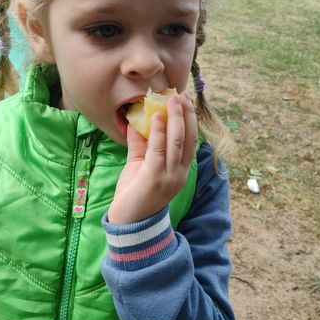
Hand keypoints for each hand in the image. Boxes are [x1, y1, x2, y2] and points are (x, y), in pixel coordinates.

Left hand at [109, 91, 196, 223]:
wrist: (128, 224)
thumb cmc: (134, 195)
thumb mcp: (139, 165)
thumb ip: (140, 145)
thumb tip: (137, 122)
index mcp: (180, 170)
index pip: (191, 141)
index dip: (190, 120)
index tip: (185, 101)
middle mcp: (179, 173)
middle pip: (188, 138)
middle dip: (185, 114)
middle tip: (181, 95)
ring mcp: (169, 176)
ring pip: (177, 141)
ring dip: (175, 118)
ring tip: (171, 100)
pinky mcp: (154, 178)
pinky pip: (158, 150)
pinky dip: (158, 132)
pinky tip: (156, 117)